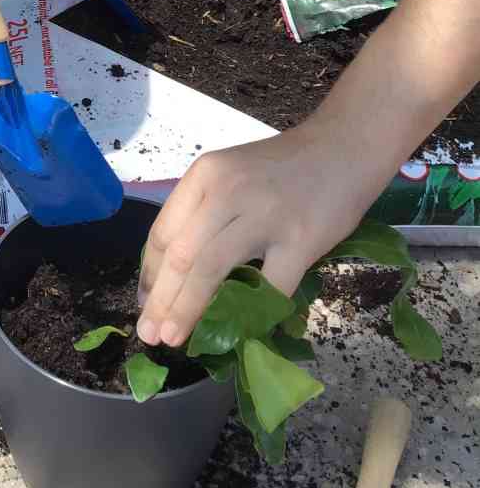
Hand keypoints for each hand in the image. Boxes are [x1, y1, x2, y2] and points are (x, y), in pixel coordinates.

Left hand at [135, 124, 372, 347]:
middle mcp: (227, 190)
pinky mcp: (299, 239)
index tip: (144, 305)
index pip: (164, 233)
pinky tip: (239, 333)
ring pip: (212, 271)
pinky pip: (269, 288)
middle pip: (181, 256)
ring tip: (175, 339)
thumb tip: (173, 272)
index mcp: (205, 174)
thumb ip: (203, 212)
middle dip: (161, 301)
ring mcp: (264, 214)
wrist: (344, 148)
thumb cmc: (283, 167)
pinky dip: (251, 315)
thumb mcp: (230, 174)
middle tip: (150, 334)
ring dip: (188, 311)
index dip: (150, 276)